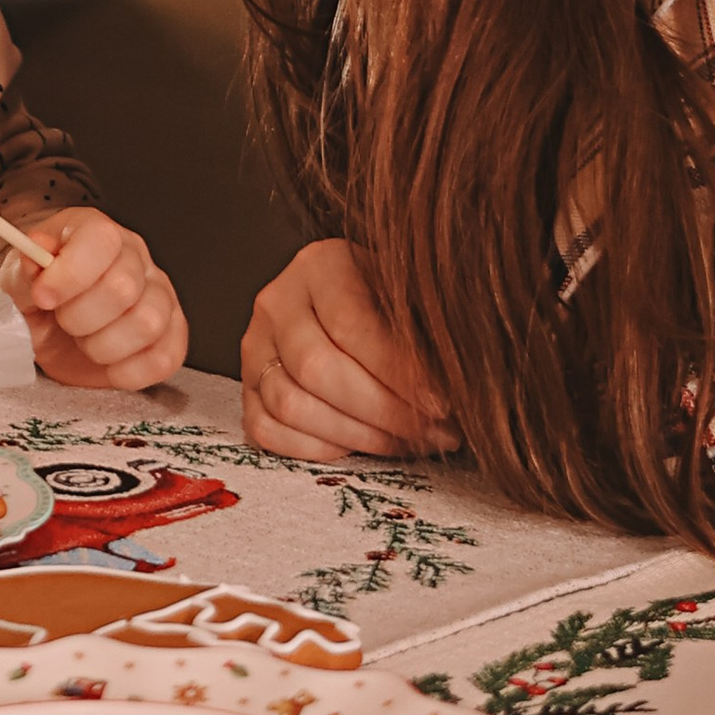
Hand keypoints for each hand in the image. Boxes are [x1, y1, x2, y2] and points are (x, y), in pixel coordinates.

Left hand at [17, 209, 186, 390]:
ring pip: (147, 324)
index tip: (43, 297)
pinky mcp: (171, 335)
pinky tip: (107, 364)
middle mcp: (136, 257)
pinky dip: (129, 371)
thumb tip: (37, 250)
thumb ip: (25, 267)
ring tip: (84, 341)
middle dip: (79, 317)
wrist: (51, 329)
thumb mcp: (18, 281)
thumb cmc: (39, 298)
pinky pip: (165, 358)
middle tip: (62, 321)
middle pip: (123, 287)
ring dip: (103, 346)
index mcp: (97, 232)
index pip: (102, 239)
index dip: (71, 272)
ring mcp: (160, 295)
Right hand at [241, 241, 452, 461]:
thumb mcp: (418, 296)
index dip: (400, 373)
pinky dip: (316, 448)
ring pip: (291, 405)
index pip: (353, 326)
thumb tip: (467, 384)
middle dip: (384, 412)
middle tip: (433, 432)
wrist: (363, 302)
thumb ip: (433, 329)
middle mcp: (277, 301)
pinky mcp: (247, 388)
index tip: (443, 404)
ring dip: (357, 435)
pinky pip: (266, 431)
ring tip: (409, 441)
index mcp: (321, 265)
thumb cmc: (399, 302)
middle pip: (318, 370)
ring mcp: (255, 347)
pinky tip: (361, 445)